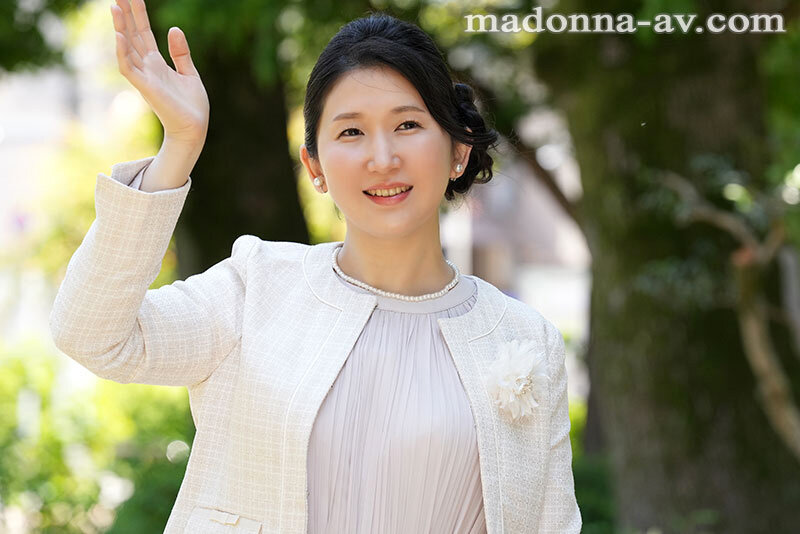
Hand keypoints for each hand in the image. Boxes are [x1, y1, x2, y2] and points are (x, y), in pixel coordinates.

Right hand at [110, 0, 208, 146]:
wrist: (195, 127)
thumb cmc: (192, 105)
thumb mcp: (189, 73)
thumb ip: (181, 52)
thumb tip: (173, 28)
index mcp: (157, 63)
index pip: (143, 33)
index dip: (138, 15)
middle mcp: (147, 67)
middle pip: (133, 35)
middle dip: (126, 15)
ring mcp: (144, 77)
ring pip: (127, 48)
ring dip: (121, 28)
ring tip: (116, 7)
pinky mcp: (145, 87)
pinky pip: (128, 67)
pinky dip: (123, 52)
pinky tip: (120, 35)